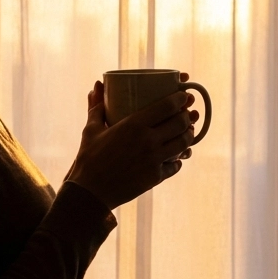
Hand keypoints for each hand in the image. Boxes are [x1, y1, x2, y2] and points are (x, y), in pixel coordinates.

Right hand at [64, 76, 195, 210]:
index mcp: (133, 125)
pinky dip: (178, 159)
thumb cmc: (89, 158)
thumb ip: (97, 107)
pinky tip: (176, 156)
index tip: (184, 95)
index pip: (167, 106)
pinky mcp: (156, 177)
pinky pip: (176, 165)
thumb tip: (96, 86)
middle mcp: (148, 141)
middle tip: (186, 113)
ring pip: (183, 144)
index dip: (179, 99)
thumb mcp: (91, 130)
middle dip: (187, 116)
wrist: (90, 192)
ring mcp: (154, 160)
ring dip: (188, 136)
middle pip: (180, 123)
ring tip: (186, 132)